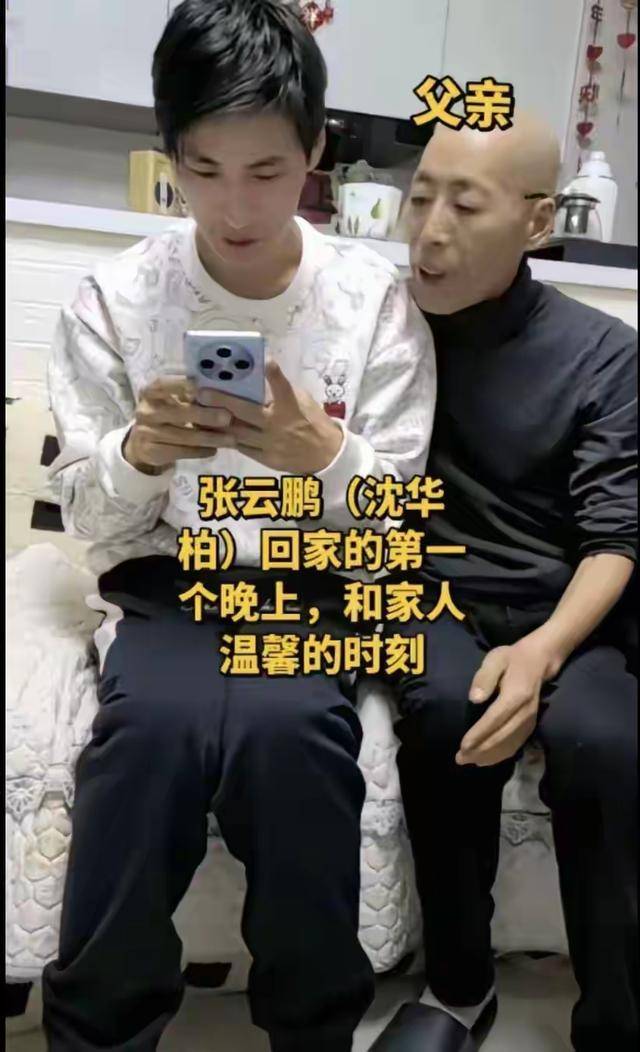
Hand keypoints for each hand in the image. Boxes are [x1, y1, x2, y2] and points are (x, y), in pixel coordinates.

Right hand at [123, 376, 231, 474]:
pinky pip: (180, 452)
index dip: (180, 384)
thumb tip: (219, 394)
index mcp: (150, 393)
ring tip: (230, 439)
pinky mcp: (152, 451)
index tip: (200, 385)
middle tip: (227, 418)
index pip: (162, 384)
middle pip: (177, 413)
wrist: (142, 443)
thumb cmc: (165, 414)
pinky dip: (200, 451)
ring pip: (183, 436)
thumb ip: (188, 397)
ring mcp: (147, 433)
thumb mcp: (170, 401)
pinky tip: (214, 450)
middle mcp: (145, 411)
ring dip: (209, 438)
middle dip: (204, 415)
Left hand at [196, 359, 342, 472]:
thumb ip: (282, 393)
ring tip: (198, 413)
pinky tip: (212, 431)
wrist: (326, 456)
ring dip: (216, 422)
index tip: (266, 361)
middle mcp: (278, 425)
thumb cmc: (313, 422)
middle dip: (223, 401)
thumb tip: (257, 381)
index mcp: (291, 407)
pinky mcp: (266, 458)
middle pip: (247, 412)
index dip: (275, 374)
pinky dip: (226, 439)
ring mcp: (270, 444)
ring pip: (237, 432)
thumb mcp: (303, 402)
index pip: (283, 388)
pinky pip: (241, 448)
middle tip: (202, 393)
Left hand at [456, 629, 563, 767]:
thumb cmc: (511, 658)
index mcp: (516, 695)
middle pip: (501, 737)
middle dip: (480, 750)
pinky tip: (486, 759)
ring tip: (468, 761)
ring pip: (509, 744)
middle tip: (459, 758)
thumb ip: (484, 677)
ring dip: (488, 756)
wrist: (538, 662)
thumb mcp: (495, 659)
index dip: (478, 735)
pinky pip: (516, 745)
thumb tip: (474, 699)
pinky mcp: (531, 726)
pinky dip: (501, 755)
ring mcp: (530, 721)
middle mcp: (525, 712)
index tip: (462, 746)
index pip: (494, 720)